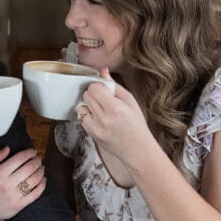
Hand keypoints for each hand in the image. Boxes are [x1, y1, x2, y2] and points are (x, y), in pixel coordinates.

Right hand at [0, 146, 45, 220]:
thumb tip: (7, 148)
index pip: (19, 159)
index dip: (28, 153)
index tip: (33, 151)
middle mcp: (7, 184)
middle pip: (28, 168)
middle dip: (37, 161)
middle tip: (39, 158)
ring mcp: (14, 196)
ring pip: (33, 180)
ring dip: (41, 171)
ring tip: (41, 167)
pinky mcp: (19, 205)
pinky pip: (35, 194)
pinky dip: (42, 185)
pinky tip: (43, 179)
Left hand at [77, 69, 153, 187]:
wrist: (138, 150)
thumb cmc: (137, 125)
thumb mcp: (130, 101)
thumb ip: (115, 86)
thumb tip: (103, 71)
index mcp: (115, 108)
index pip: (94, 88)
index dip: (98, 86)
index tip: (104, 90)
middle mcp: (104, 118)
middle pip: (86, 96)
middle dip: (93, 95)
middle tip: (103, 100)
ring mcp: (96, 128)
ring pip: (81, 107)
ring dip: (89, 106)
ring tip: (101, 110)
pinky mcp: (92, 136)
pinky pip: (82, 119)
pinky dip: (88, 117)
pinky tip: (99, 119)